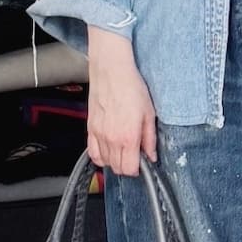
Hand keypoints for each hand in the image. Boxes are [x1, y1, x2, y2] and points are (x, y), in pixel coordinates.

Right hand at [86, 28, 156, 176]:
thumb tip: (151, 155)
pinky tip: (108, 150)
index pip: (129, 169)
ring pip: (104, 162)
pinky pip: (92, 153)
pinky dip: (100, 156)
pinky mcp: (90, 128)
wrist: (111, 71)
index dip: (137, 170)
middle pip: (117, 168)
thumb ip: (150, 138)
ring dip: (114, 161)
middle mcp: (111, 139)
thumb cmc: (131, 87)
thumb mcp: (149, 113)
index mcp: (128, 137)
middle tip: (134, 155)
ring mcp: (98, 134)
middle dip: (127, 166)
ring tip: (123, 151)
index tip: (142, 163)